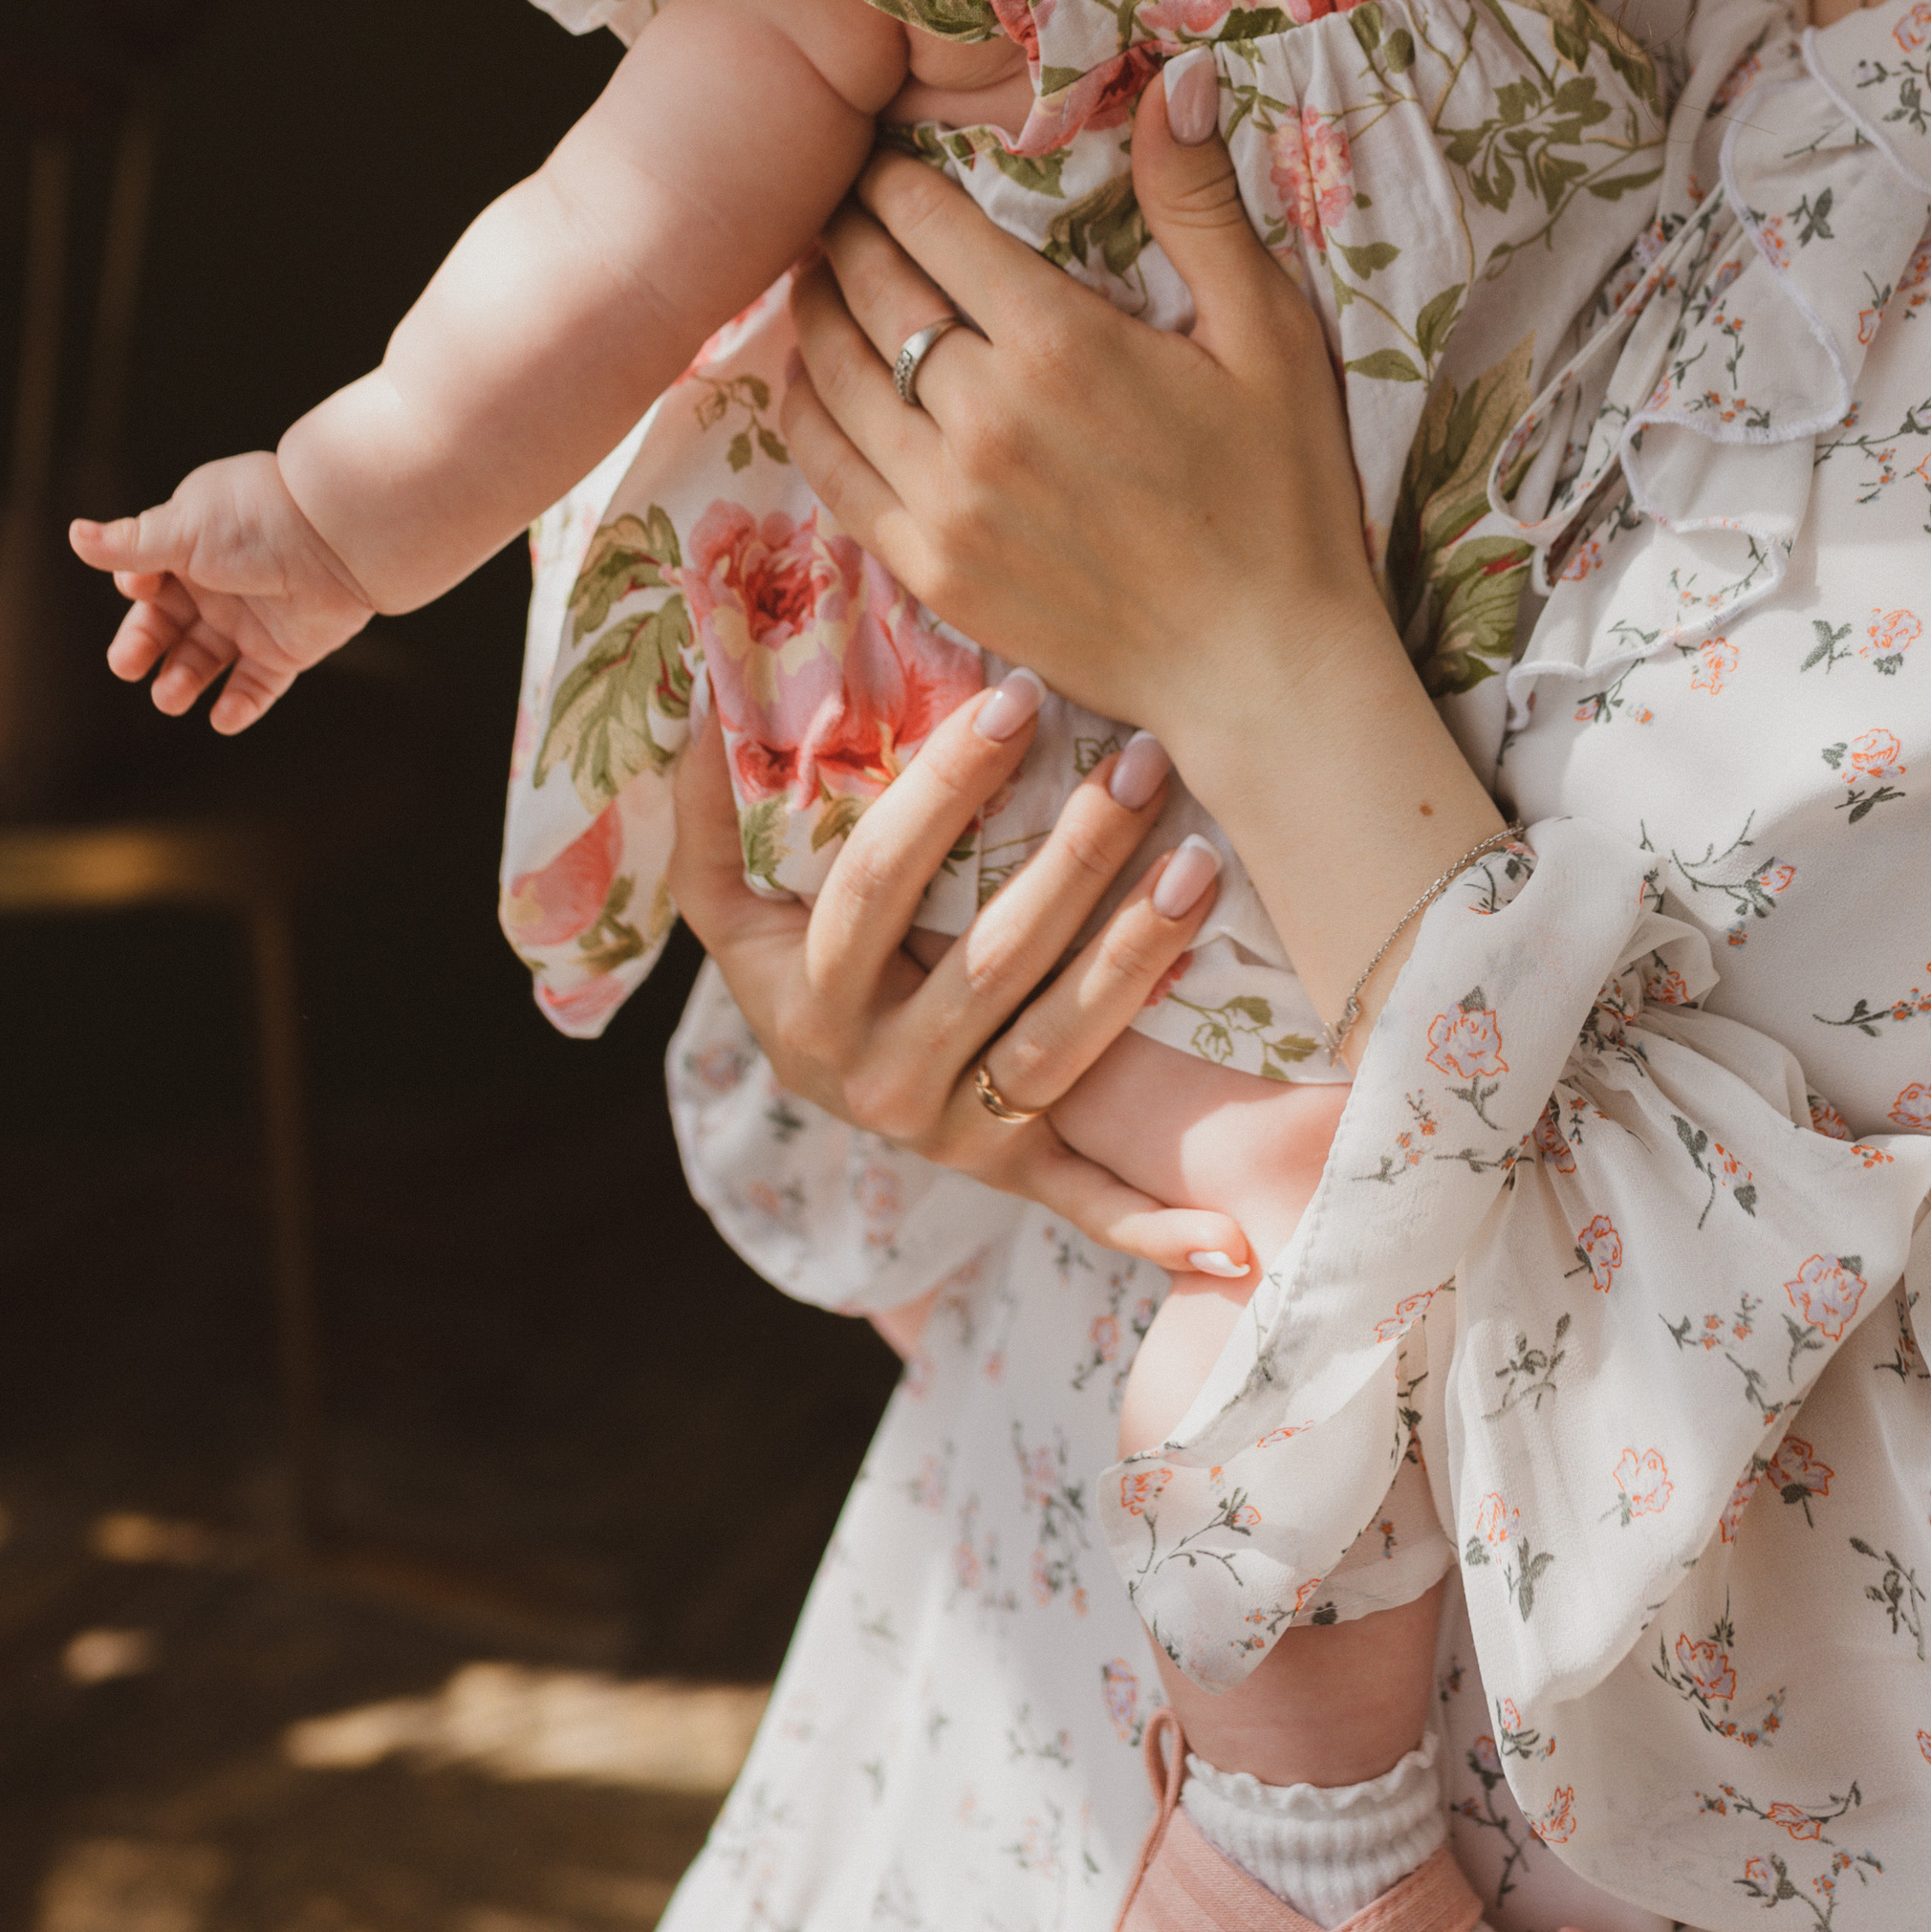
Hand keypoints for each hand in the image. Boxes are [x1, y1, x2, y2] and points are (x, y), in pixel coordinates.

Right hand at [70, 454, 375, 732]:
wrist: (339, 538)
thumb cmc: (257, 520)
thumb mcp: (184, 528)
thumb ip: (131, 544)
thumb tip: (75, 536)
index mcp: (192, 546)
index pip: (147, 579)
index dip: (137, 590)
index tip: (138, 588)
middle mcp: (218, 586)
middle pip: (166, 626)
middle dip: (142, 647)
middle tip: (127, 665)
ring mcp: (251, 620)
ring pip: (203, 661)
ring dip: (181, 681)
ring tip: (170, 697)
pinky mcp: (286, 651)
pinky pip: (256, 687)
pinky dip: (239, 707)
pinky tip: (223, 718)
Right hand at [667, 679, 1251, 1274]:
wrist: (813, 1079)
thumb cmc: (787, 954)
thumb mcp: (726, 899)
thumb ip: (712, 810)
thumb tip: (696, 693)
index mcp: (807, 1002)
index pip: (879, 880)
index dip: (945, 788)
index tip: (1018, 699)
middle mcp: (877, 1079)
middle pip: (991, 959)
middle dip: (1074, 855)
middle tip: (1139, 763)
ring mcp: (951, 1133)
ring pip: (1057, 1046)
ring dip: (1137, 958)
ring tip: (1200, 866)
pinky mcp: (1011, 1172)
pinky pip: (1086, 1203)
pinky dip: (1156, 1227)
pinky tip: (1234, 1238)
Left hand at [782, 59, 1380, 747]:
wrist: (1260, 665)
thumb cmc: (1280, 493)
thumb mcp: (1269, 334)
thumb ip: (1201, 206)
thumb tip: (1173, 80)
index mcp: (1061, 342)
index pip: (929, 225)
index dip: (892, 177)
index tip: (880, 152)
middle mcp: (982, 415)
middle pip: (869, 288)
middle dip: (844, 228)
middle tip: (834, 196)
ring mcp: (945, 499)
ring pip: (834, 373)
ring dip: (813, 309)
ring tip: (814, 269)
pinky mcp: (930, 568)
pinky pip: (831, 469)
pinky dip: (806, 409)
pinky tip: (809, 375)